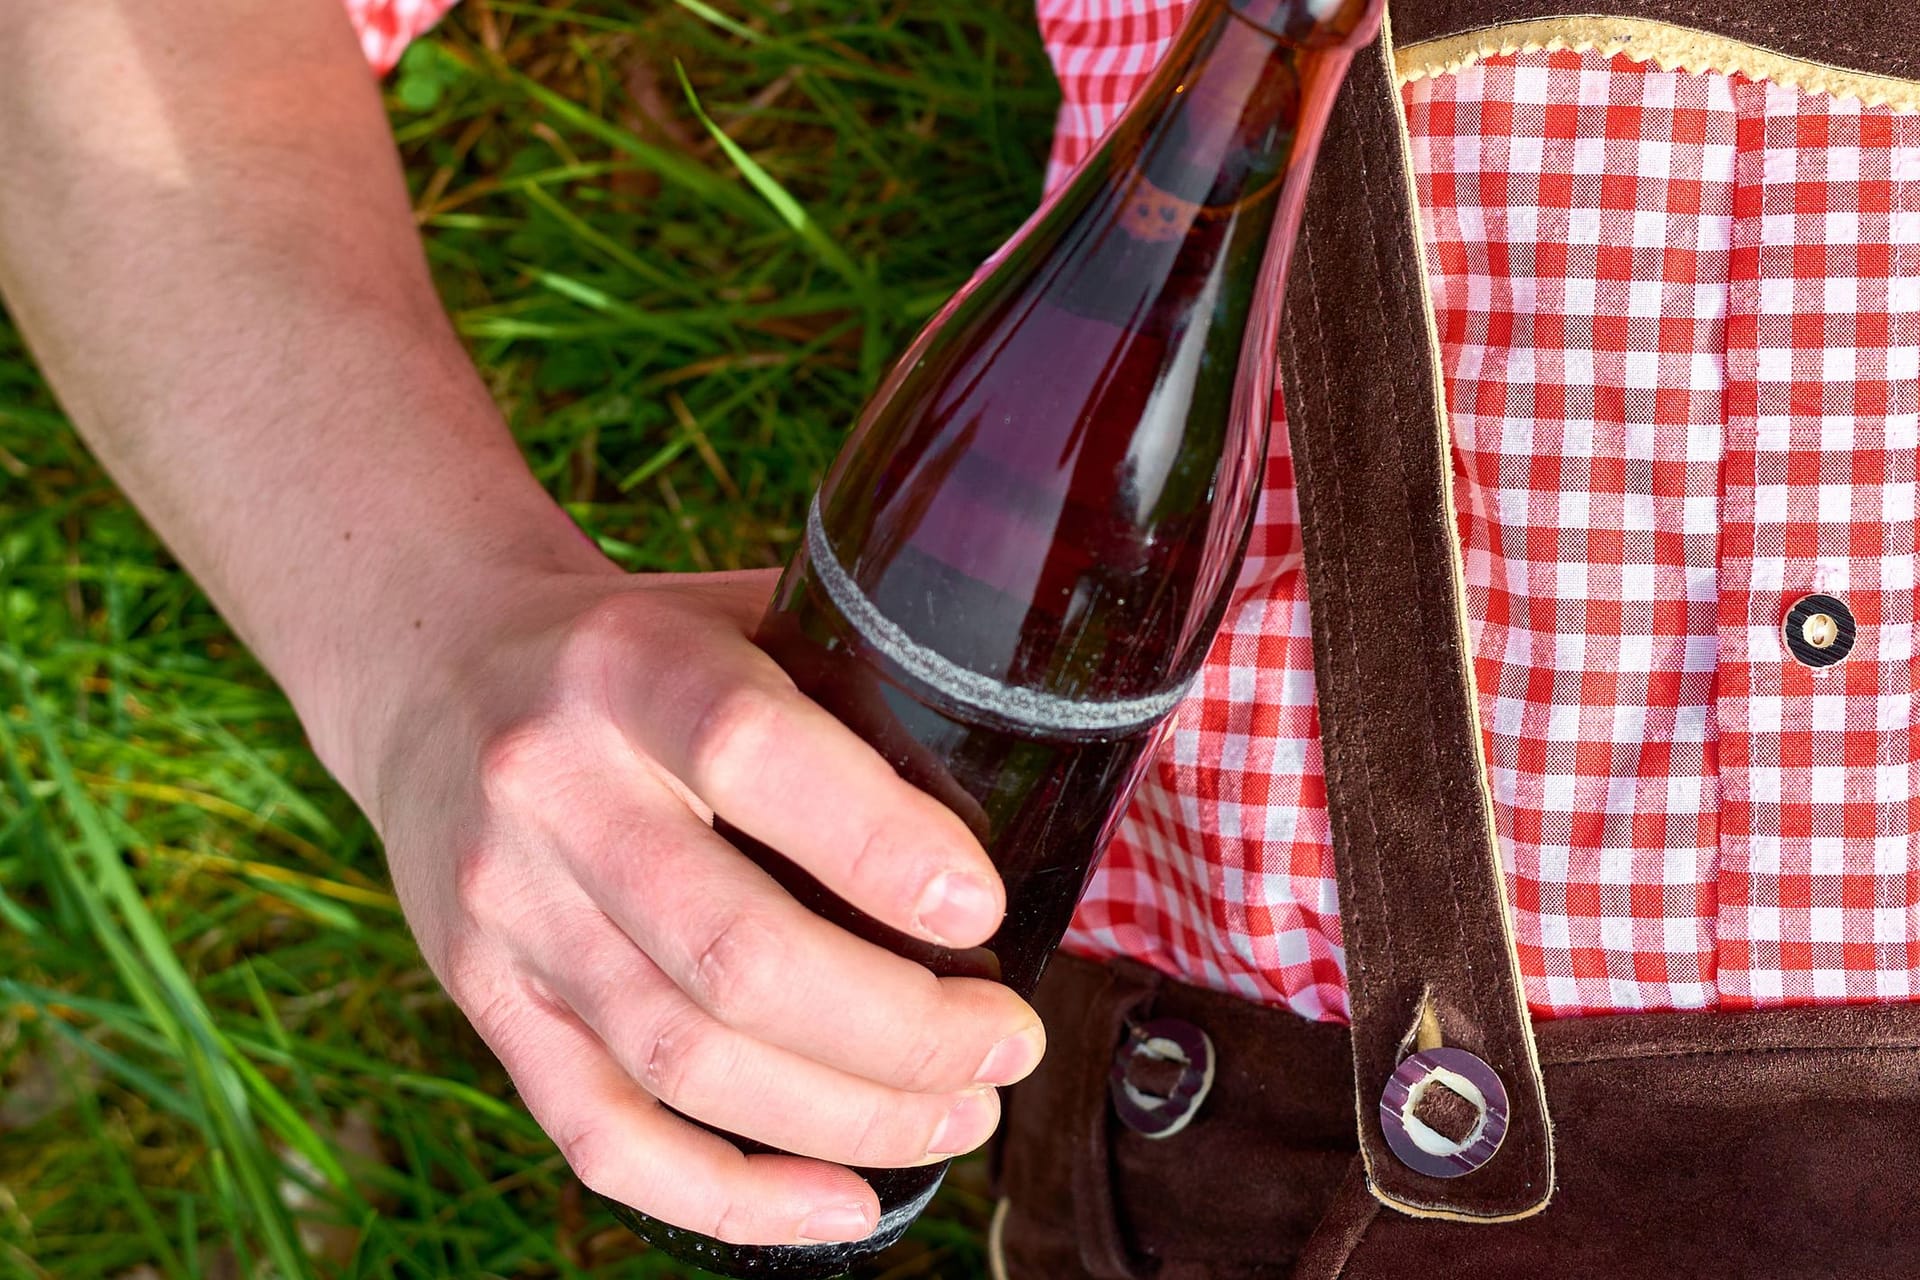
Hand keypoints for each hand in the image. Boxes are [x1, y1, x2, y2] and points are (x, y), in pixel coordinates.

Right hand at [367, 567, 1045, 1245]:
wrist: (434, 669)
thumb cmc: (638, 647)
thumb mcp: (738, 613)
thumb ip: (850, 692)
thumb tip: (1010, 816)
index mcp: (630, 667)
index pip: (753, 756)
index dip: (883, 849)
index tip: (985, 911)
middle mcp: (550, 790)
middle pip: (732, 954)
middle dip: (902, 1029)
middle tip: (1008, 1045)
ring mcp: (505, 908)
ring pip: (683, 1060)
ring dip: (847, 1115)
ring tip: (960, 1115)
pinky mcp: (484, 999)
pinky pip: (603, 1134)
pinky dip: (730, 1195)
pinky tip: (841, 1205)